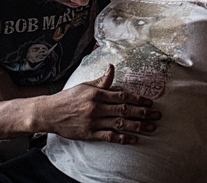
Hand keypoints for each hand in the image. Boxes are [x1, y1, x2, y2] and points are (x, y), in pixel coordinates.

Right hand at [36, 64, 159, 143]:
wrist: (50, 113)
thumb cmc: (68, 98)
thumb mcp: (85, 86)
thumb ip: (102, 80)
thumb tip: (112, 68)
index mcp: (97, 94)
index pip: (122, 96)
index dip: (138, 99)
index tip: (150, 102)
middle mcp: (97, 107)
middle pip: (125, 110)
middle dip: (143, 113)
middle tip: (157, 115)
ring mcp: (94, 121)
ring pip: (120, 123)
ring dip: (138, 125)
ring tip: (151, 127)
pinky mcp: (90, 134)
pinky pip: (109, 136)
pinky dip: (123, 138)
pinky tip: (134, 138)